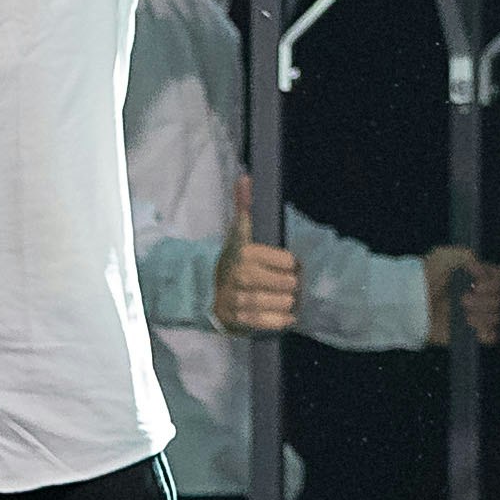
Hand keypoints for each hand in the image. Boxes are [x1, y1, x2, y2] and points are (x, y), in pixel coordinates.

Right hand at [212, 175, 299, 335]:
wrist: (207, 289)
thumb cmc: (233, 259)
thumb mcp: (239, 233)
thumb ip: (245, 206)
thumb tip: (246, 177)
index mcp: (245, 253)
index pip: (287, 260)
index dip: (291, 263)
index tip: (288, 264)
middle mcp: (241, 276)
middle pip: (287, 283)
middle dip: (292, 284)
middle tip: (290, 283)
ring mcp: (239, 299)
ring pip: (280, 303)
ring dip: (288, 302)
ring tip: (287, 298)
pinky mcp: (239, 319)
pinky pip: (269, 322)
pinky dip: (281, 320)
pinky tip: (286, 315)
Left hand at [422, 244, 499, 347]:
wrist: (410, 302)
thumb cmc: (425, 276)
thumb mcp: (444, 256)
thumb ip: (468, 256)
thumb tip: (483, 273)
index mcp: (477, 277)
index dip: (494, 282)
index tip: (477, 283)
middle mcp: (479, 296)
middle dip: (484, 300)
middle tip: (462, 299)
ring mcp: (475, 315)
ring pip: (496, 317)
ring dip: (482, 315)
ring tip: (463, 313)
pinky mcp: (469, 333)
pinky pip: (491, 336)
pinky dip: (485, 331)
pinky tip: (470, 325)